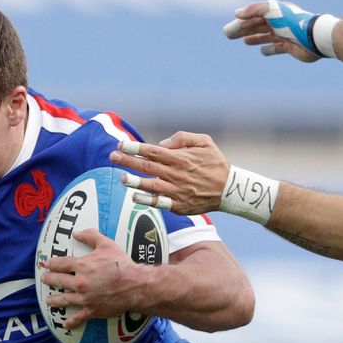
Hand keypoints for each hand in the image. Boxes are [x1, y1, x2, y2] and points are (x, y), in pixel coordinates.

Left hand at [40, 229, 145, 328]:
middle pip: (59, 280)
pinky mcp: (92, 310)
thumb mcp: (106, 245)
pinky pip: (79, 317)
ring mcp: (85, 297)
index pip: (60, 264)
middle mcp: (80, 282)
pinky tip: (65, 324)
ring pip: (64, 300)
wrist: (135, 285)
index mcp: (82, 266)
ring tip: (48, 300)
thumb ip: (91, 236)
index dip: (51, 263)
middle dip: (49, 279)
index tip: (46, 264)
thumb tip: (76, 233)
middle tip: (44, 279)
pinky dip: (71, 322)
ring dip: (54, 300)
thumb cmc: (121, 264)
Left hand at [108, 131, 229, 215]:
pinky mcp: (178, 204)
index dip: (135, 148)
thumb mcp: (204, 141)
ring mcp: (176, 190)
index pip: (152, 151)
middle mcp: (176, 173)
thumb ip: (182, 138)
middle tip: (112, 157)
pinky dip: (147, 200)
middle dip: (128, 161)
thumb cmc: (215, 162)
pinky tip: (135, 197)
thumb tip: (161, 143)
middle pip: (147, 166)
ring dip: (135, 182)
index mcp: (180, 157)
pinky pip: (159, 203)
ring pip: (151, 185)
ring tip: (122, 178)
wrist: (230, 189)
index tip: (121, 145)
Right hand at [223, 0, 321, 61]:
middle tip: (229, 35)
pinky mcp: (290, 47)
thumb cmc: (293, 22)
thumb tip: (237, 13)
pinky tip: (263, 51)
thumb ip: (254, 9)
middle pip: (257, 26)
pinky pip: (276, 48)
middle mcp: (280, 23)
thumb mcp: (272, 11)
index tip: (228, 29)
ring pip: (265, 36)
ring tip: (245, 41)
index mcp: (276, 13)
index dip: (240, 22)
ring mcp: (285, 35)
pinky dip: (268, 49)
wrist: (313, 38)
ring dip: (254, 38)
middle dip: (243, 30)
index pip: (254, 16)